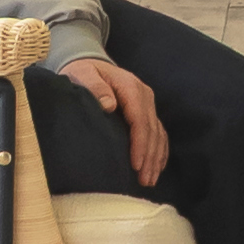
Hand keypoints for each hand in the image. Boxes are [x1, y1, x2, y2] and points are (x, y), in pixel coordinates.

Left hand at [61, 56, 167, 186]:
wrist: (90, 63)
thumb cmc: (84, 71)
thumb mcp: (83, 73)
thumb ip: (94, 86)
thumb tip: (109, 105)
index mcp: (131, 88)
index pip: (140, 120)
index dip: (140, 143)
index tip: (136, 164)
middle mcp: (145, 97)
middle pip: (152, 131)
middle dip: (149, 157)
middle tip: (144, 181)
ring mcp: (148, 105)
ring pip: (158, 135)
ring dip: (156, 158)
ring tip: (149, 180)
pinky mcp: (146, 112)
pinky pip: (158, 134)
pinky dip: (159, 151)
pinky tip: (156, 167)